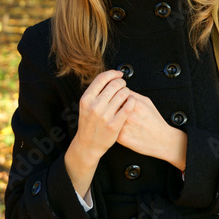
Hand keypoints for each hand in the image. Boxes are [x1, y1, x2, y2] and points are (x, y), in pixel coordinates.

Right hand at [65, 70, 134, 196]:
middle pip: (114, 85)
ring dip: (127, 91)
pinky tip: (131, 101)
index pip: (102, 79)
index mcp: (86, 99)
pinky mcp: (115, 125)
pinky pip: (128, 107)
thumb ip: (95, 92)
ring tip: (127, 94)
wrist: (88, 145)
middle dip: (122, 82)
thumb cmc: (89, 123)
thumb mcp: (86, 106)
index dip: (113, 73)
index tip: (119, 74)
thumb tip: (110, 77)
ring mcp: (105, 116)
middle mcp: (94, 106)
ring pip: (123, 94)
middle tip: (124, 85)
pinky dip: (132, 101)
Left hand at [117, 90, 186, 170]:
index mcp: (135, 104)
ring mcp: (124, 127)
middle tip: (118, 109)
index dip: (117, 96)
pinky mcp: (121, 138)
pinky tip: (120, 127)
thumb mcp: (148, 102)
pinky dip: (114, 127)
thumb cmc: (155, 121)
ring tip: (119, 118)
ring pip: (110, 117)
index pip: (117, 94)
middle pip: (111, 105)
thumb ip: (134, 95)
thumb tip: (122, 89)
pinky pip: (111, 128)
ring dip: (112, 117)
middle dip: (112, 106)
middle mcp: (129, 115)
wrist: (162, 140)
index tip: (119, 99)